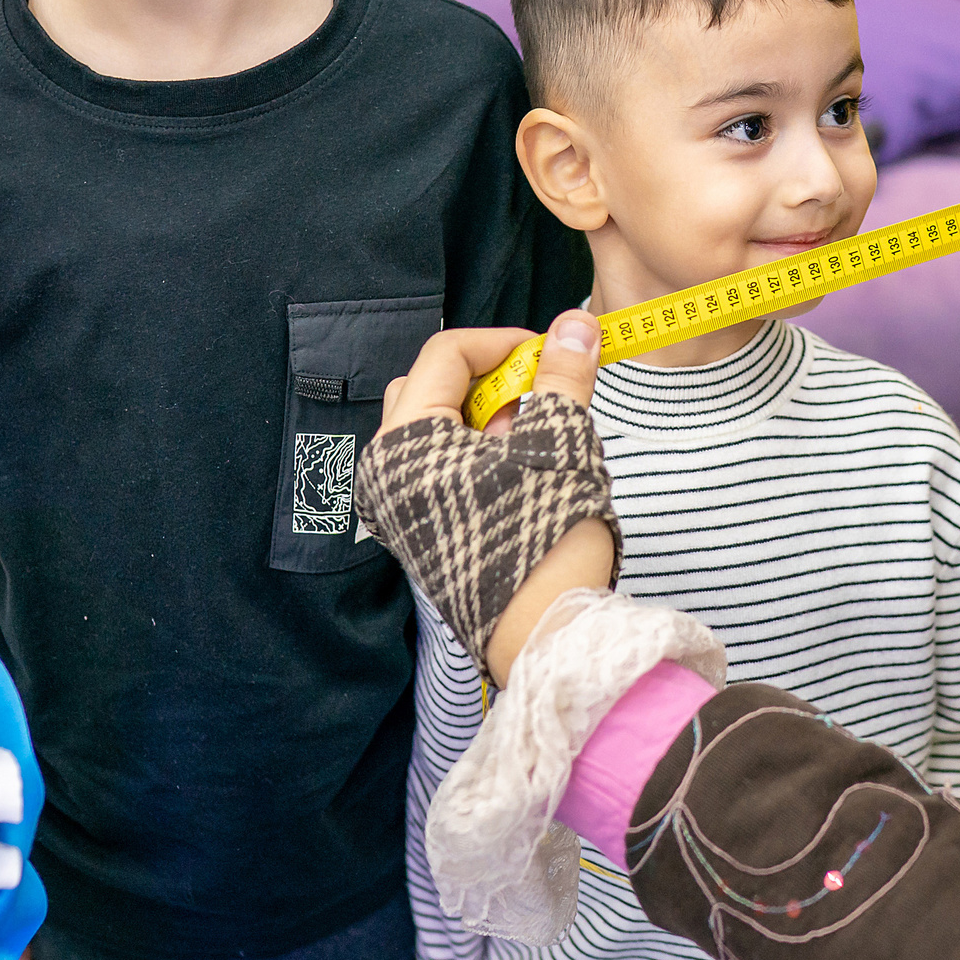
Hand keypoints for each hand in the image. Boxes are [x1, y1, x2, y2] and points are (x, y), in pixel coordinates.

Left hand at [369, 310, 616, 683]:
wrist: (545, 637)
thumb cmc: (546, 539)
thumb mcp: (559, 442)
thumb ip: (562, 375)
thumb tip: (574, 323)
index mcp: (405, 442)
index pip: (447, 354)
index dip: (504, 341)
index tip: (552, 350)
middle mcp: (385, 472)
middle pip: (431, 387)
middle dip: (490, 380)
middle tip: (541, 396)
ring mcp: (396, 506)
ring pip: (435, 429)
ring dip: (487, 418)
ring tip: (535, 443)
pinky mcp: (415, 533)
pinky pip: (437, 469)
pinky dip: (477, 454)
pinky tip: (522, 476)